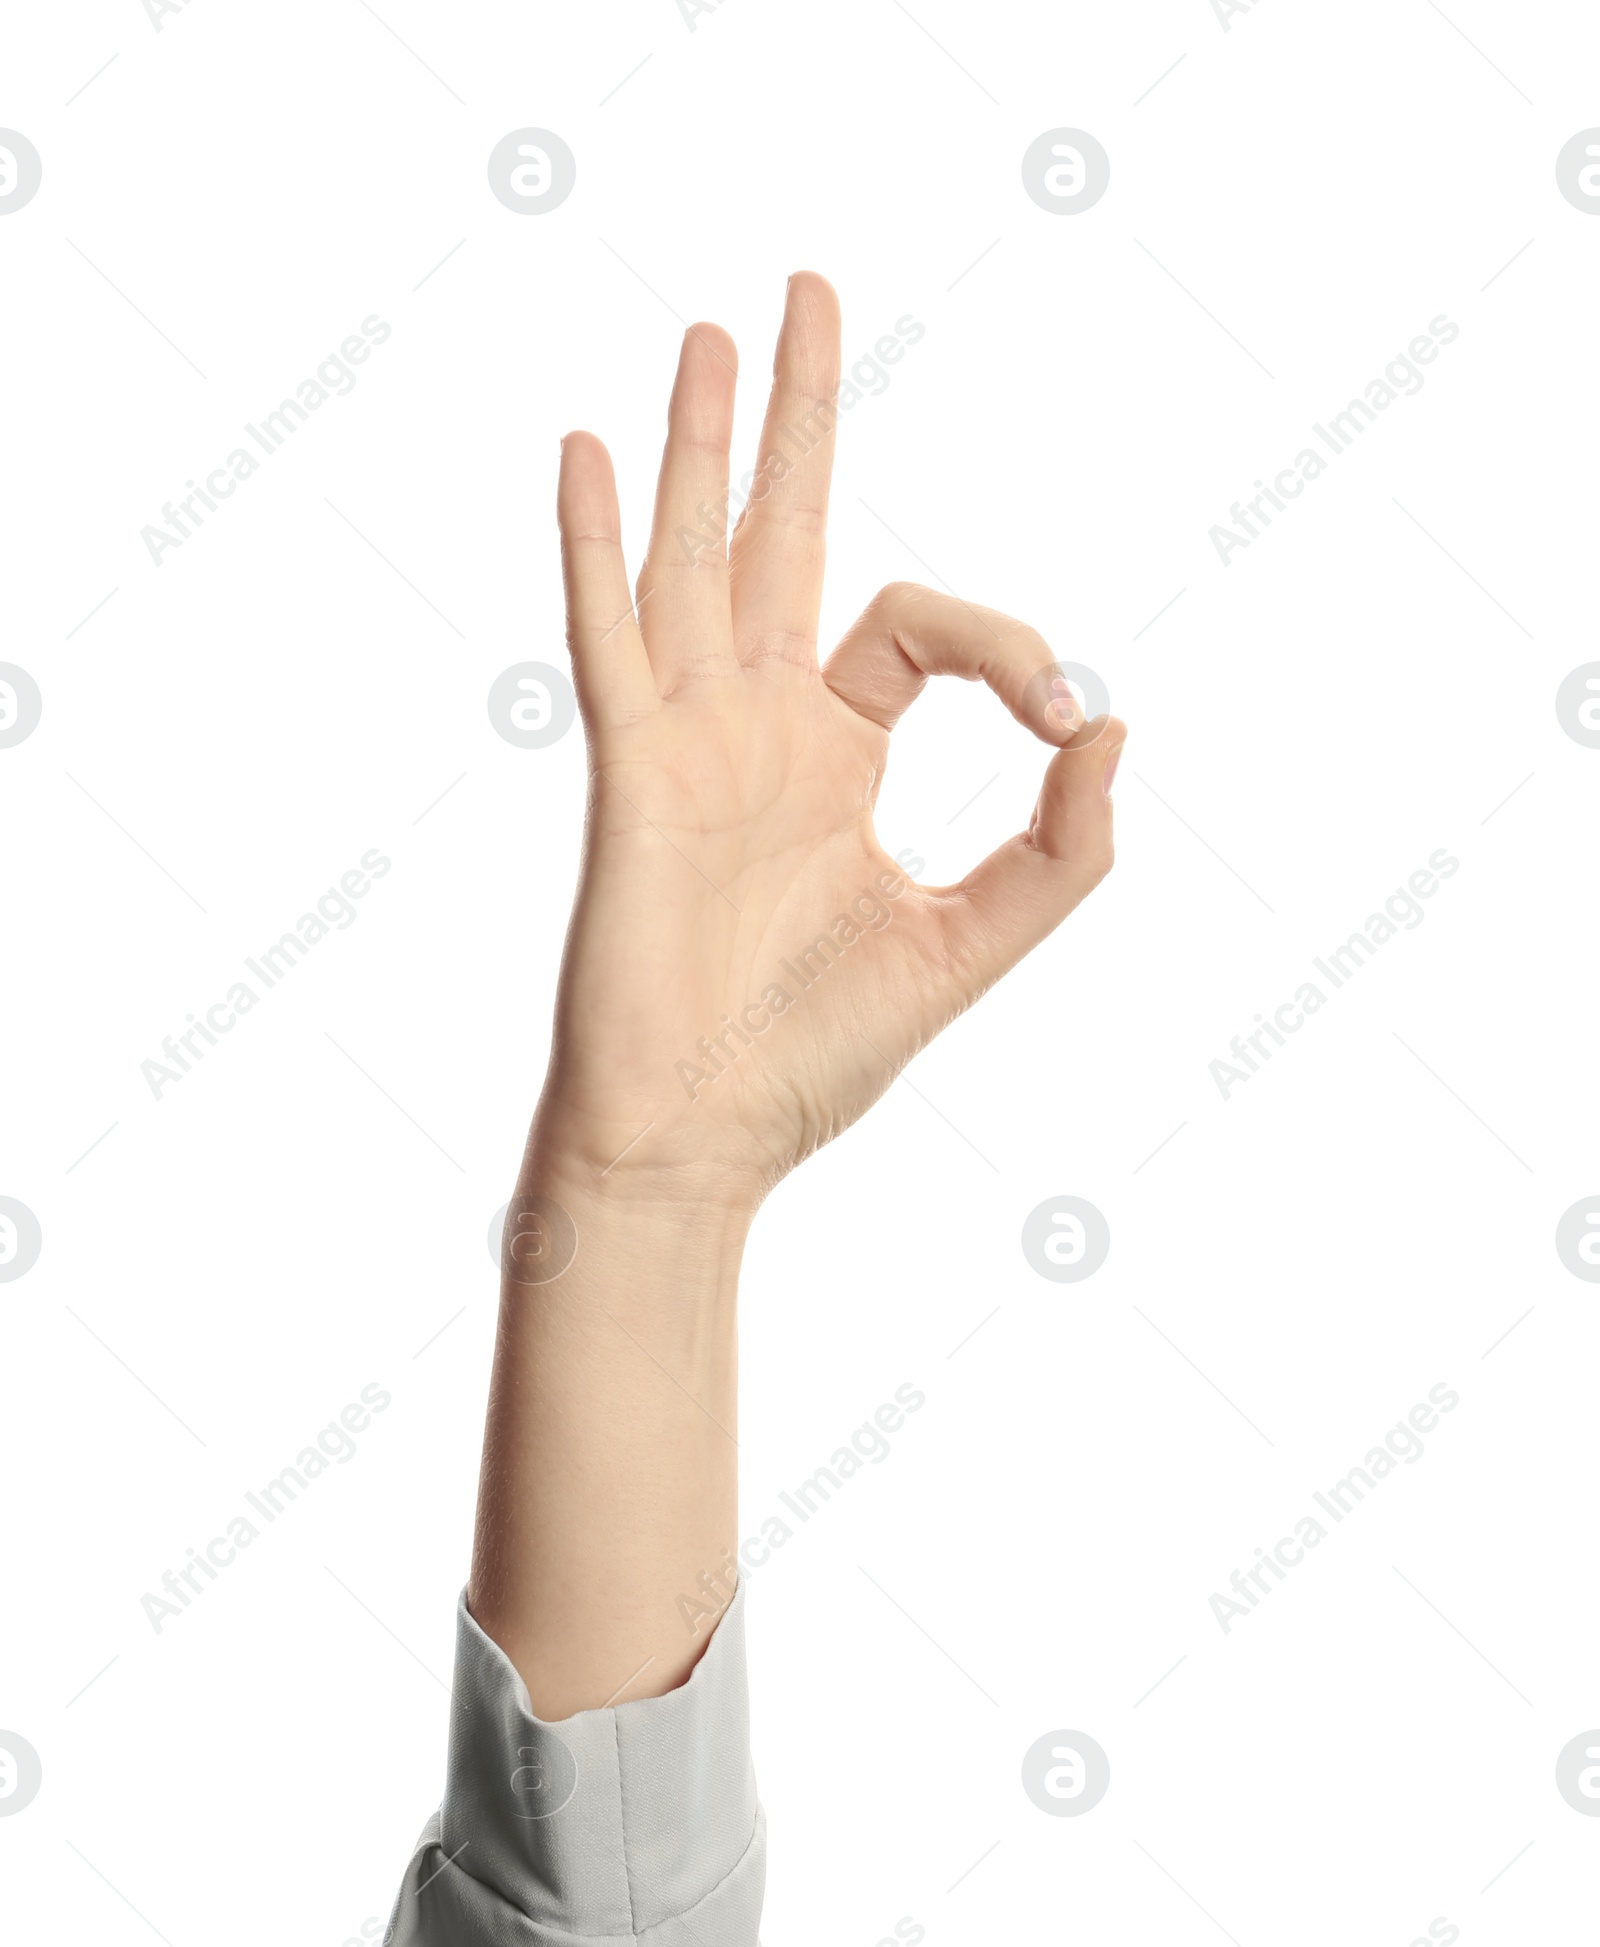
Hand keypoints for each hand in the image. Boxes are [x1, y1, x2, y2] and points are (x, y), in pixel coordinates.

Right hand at [534, 273, 1125, 1210]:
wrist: (703, 1139)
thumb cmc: (817, 1056)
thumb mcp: (973, 944)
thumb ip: (1060, 846)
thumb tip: (1116, 722)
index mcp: (838, 756)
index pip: (918, 624)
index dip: (1007, 637)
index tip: (1061, 712)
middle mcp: (761, 726)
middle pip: (783, 535)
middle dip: (802, 415)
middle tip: (810, 288)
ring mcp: (689, 740)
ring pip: (694, 559)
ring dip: (701, 446)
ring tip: (711, 331)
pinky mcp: (631, 774)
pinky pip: (610, 639)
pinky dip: (596, 547)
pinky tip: (587, 451)